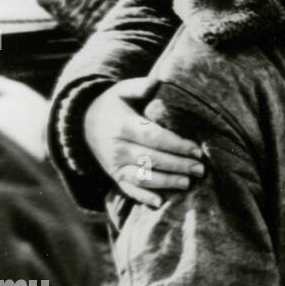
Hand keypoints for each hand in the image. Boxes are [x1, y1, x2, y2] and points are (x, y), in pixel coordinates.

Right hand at [85, 77, 203, 206]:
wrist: (83, 123)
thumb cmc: (113, 105)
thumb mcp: (122, 90)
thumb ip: (141, 87)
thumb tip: (158, 83)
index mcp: (123, 126)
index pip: (154, 137)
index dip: (177, 145)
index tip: (197, 150)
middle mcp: (117, 148)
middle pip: (152, 159)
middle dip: (178, 165)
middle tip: (201, 169)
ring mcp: (114, 165)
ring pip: (142, 178)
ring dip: (166, 182)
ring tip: (188, 183)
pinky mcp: (114, 176)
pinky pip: (129, 190)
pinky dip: (143, 197)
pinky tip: (160, 202)